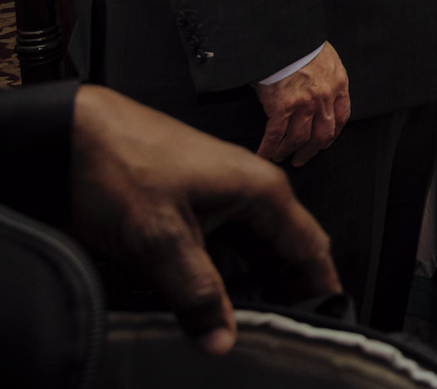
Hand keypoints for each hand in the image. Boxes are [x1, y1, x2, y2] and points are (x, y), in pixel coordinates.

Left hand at [73, 84, 339, 353]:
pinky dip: (226, 271)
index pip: (309, 247)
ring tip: (251, 322)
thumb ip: (197, 292)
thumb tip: (222, 339)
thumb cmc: (121, 164)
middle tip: (283, 331)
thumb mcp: (161, 239)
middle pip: (284, 249)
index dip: (321, 285)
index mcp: (260, 190)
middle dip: (287, 290)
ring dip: (254, 284)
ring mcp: (221, 193)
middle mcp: (248, 188)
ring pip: (252, 248)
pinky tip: (210, 296)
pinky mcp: (194, 202)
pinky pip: (225, 242)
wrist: (73, 136)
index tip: (325, 319)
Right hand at [252, 43, 348, 166]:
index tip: (323, 143)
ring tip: (279, 157)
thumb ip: (327, 77)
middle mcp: (324, 98)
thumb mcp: (326, 58)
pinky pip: (276, 135)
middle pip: (322, 135)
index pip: (342, 118)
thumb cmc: (302, 44)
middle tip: (301, 159)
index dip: (332, 135)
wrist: (286, 36)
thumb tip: (318, 91)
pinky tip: (264, 154)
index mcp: (339, 84)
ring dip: (288, 152)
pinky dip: (269, 148)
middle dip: (311, 151)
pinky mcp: (282, 106)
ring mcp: (304, 104)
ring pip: (298, 139)